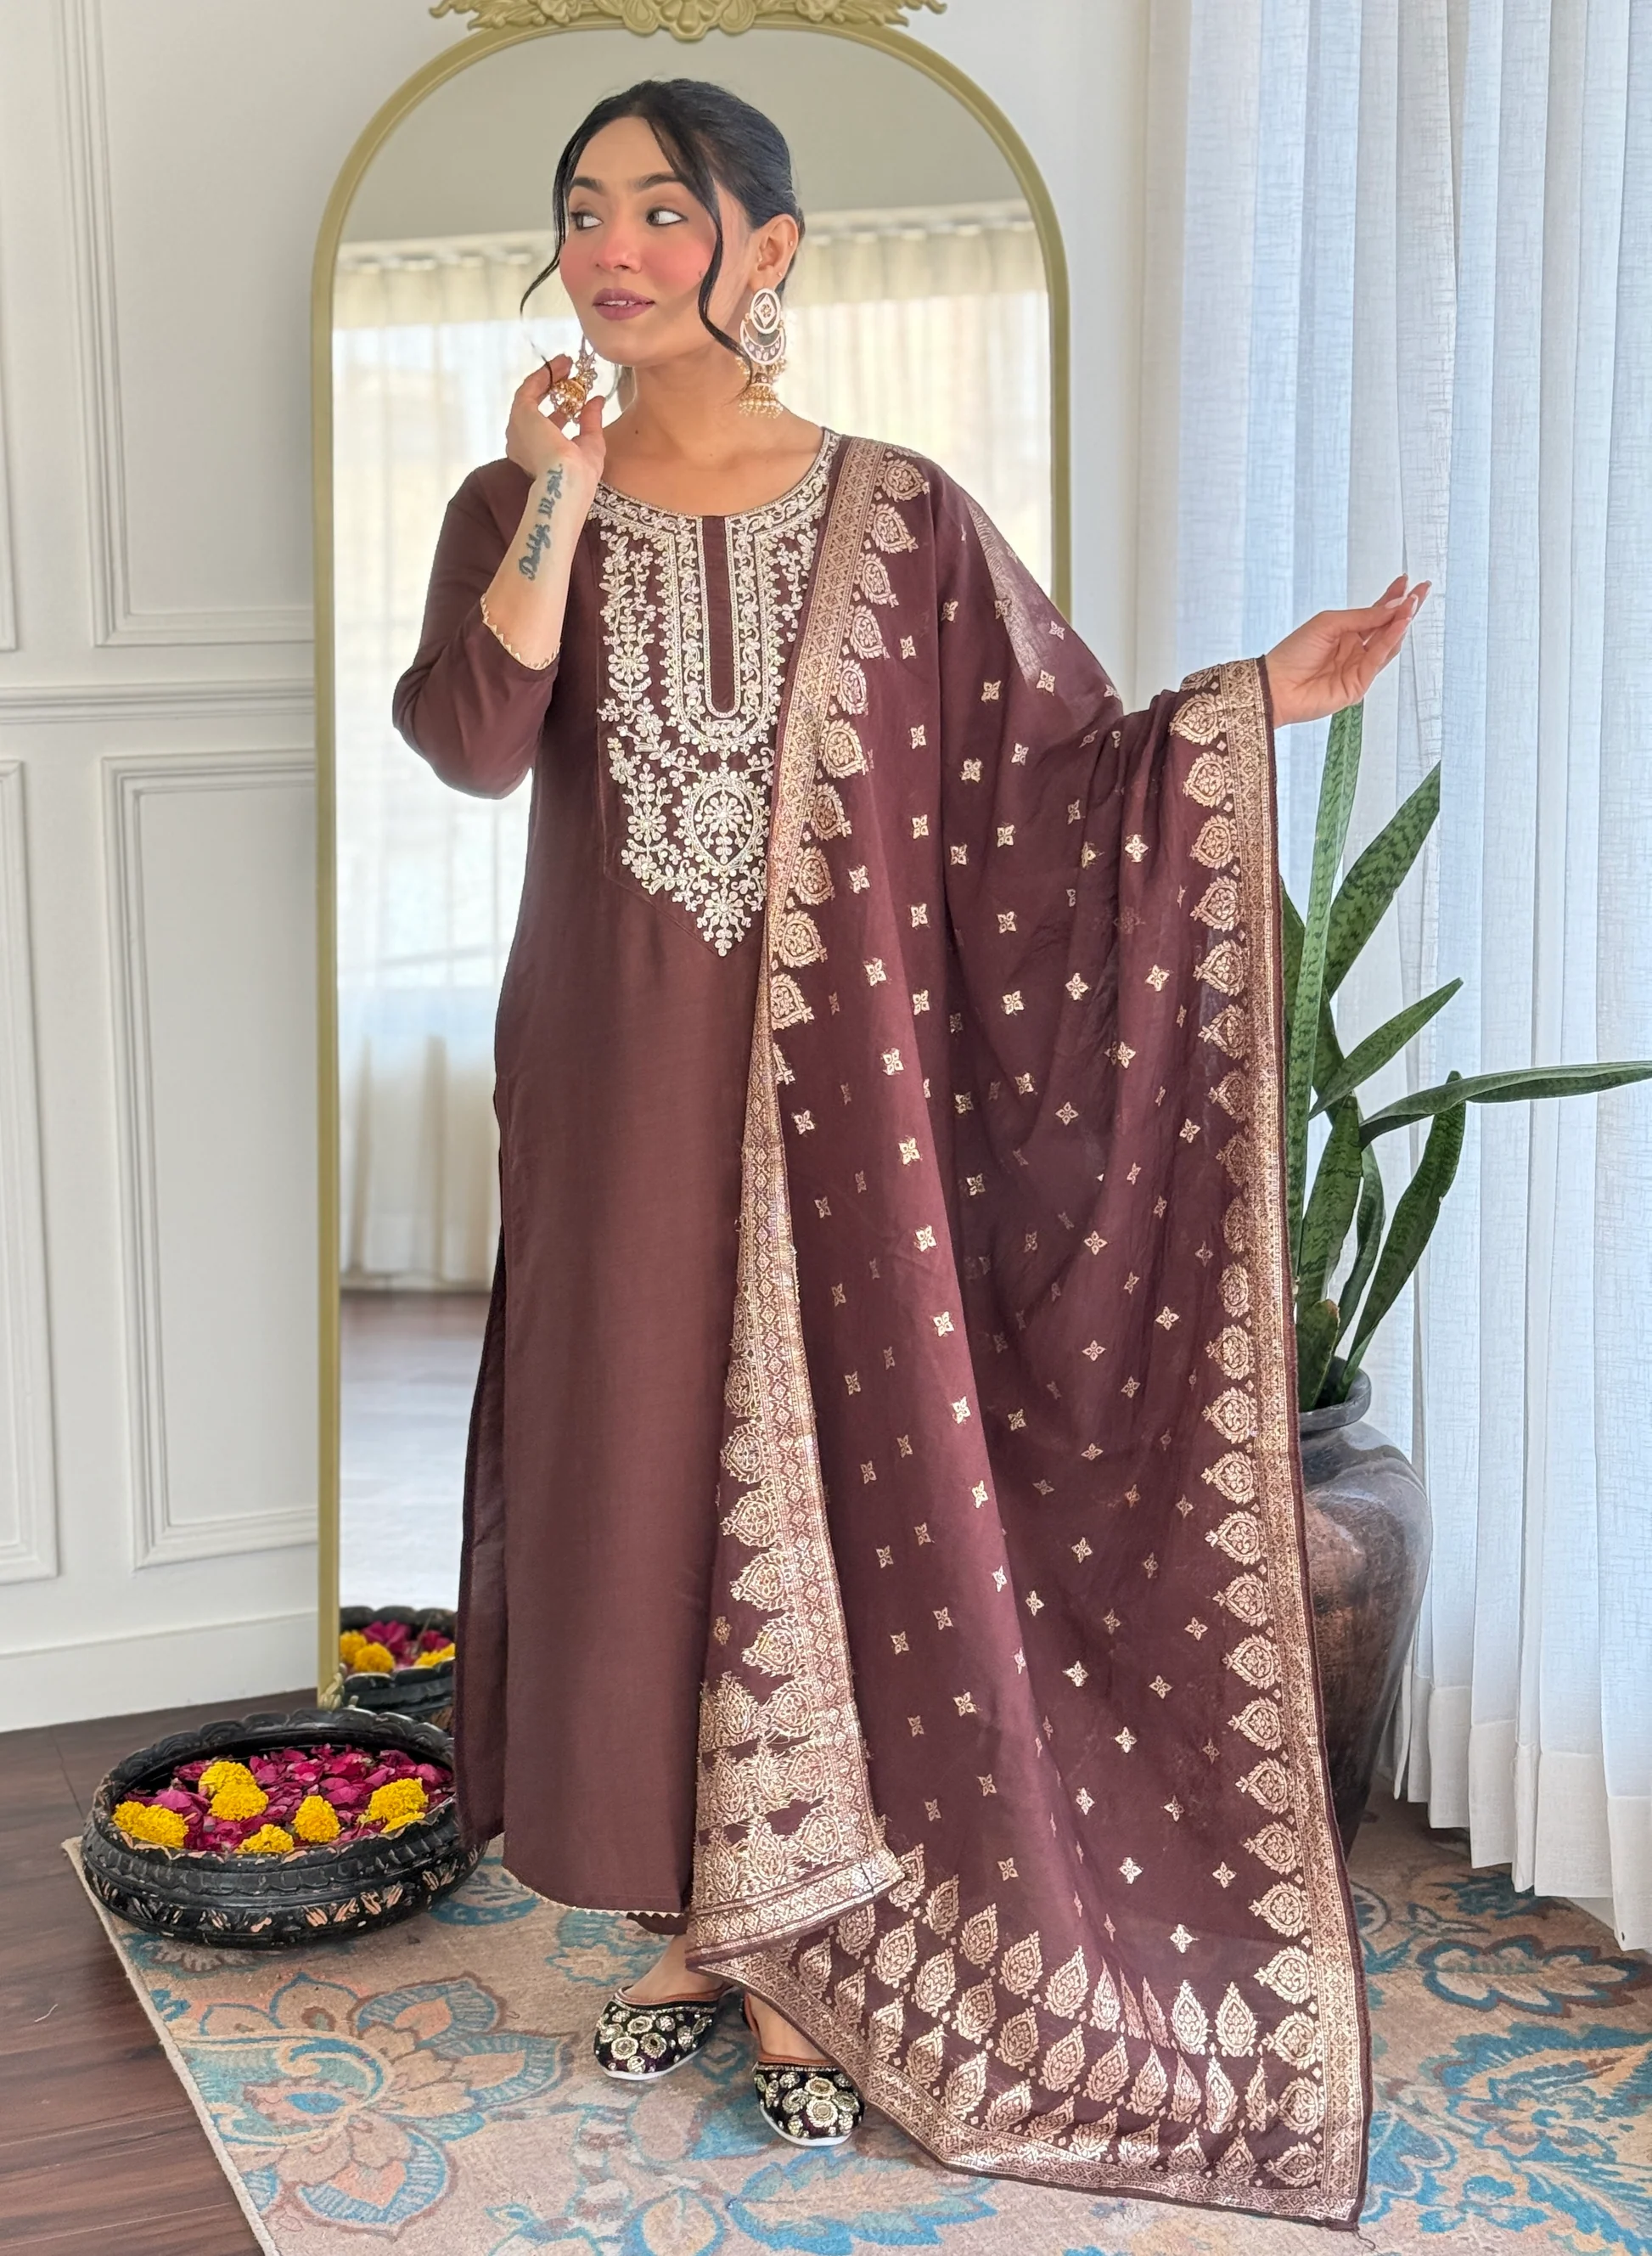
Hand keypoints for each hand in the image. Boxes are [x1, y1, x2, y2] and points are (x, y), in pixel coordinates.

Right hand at [505, 356, 605, 503]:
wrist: (568, 480)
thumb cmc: (579, 475)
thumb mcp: (590, 446)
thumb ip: (590, 423)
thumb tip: (596, 400)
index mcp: (536, 455)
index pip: (546, 426)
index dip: (560, 408)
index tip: (575, 397)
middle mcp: (521, 442)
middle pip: (535, 408)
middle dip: (552, 389)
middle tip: (569, 373)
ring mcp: (518, 427)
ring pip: (530, 395)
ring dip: (548, 377)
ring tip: (566, 363)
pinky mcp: (520, 414)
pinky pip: (530, 388)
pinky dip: (545, 375)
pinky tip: (561, 364)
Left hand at [1264, 574, 1430, 726]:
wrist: (1276, 684)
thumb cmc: (1294, 652)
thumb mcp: (1329, 623)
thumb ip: (1362, 616)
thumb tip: (1394, 606)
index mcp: (1346, 633)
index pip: (1376, 614)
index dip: (1393, 598)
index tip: (1409, 581)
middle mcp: (1355, 650)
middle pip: (1386, 627)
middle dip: (1405, 608)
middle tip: (1422, 590)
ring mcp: (1358, 668)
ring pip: (1386, 644)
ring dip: (1401, 623)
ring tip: (1412, 604)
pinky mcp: (1358, 685)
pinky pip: (1377, 660)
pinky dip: (1389, 641)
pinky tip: (1399, 624)